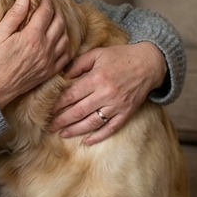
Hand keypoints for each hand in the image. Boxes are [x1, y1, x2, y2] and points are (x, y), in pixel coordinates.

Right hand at [0, 0, 69, 108]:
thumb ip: (14, 16)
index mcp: (32, 37)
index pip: (46, 11)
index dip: (46, 0)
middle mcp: (45, 48)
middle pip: (59, 22)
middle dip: (56, 9)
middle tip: (49, 4)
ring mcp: (49, 61)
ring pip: (65, 37)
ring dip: (62, 25)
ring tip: (55, 19)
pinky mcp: (49, 71)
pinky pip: (66, 55)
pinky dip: (66, 44)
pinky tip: (60, 39)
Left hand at [48, 41, 167, 144]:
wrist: (149, 63)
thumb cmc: (120, 57)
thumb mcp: (97, 54)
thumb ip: (78, 64)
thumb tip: (61, 77)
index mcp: (97, 78)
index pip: (71, 95)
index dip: (57, 104)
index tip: (47, 110)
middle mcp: (106, 93)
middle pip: (78, 112)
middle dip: (61, 120)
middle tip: (49, 126)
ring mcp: (117, 105)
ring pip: (92, 122)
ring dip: (75, 130)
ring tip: (62, 134)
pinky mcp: (126, 113)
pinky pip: (111, 128)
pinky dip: (98, 137)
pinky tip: (87, 142)